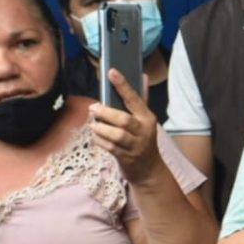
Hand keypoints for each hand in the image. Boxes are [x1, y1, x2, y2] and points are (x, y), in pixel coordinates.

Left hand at [88, 69, 161, 183]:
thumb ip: (141, 99)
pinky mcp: (126, 158)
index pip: (135, 98)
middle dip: (106, 113)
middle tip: (93, 108)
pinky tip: (96, 136)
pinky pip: (110, 147)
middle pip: (123, 119)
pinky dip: (100, 141)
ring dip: (100, 128)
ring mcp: (135, 146)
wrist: (149, 170)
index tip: (111, 72)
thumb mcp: (145, 120)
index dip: (123, 85)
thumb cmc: (143, 140)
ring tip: (93, 124)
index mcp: (147, 118)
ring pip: (116, 135)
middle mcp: (143, 131)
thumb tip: (142, 75)